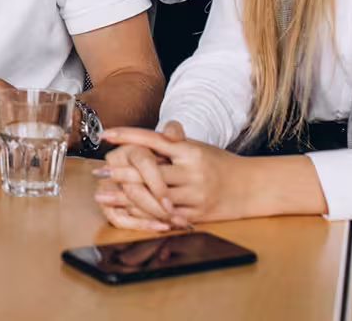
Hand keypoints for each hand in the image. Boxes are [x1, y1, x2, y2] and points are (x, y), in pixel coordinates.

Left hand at [97, 124, 256, 225]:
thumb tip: (144, 135)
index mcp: (189, 149)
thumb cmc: (218, 162)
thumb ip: (171, 141)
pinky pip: (166, 215)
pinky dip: (145, 214)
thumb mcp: (197, 145)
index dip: (127, 136)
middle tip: (99, 173)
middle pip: (149, 171)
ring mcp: (195, 193)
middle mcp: (192, 170)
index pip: (152, 139)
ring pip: (154, 196)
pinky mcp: (198, 214)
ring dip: (126, 196)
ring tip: (104, 195)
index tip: (105, 135)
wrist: (252, 186)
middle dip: (120, 172)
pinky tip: (128, 212)